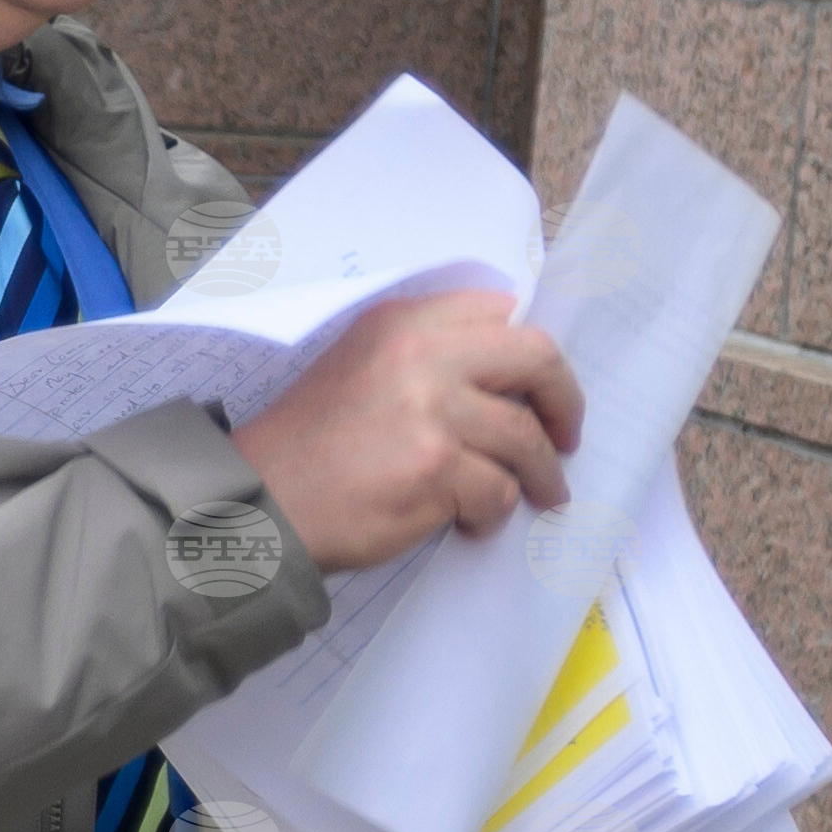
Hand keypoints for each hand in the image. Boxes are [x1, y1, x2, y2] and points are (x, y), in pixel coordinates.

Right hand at [232, 288, 584, 575]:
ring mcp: (432, 410)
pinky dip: (494, 514)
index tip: (540, 381)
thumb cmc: (311, 444)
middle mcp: (422, 353)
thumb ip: (424, 356)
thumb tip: (505, 379)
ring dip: (542, 474)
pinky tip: (472, 522)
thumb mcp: (361, 365)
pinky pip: (499, 491)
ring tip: (544, 494)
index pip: (496, 309)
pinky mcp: (437, 468)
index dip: (529, 349)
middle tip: (568, 434)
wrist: (262, 500)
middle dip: (565, 400)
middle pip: (536, 359)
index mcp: (403, 321)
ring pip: (525, 438)